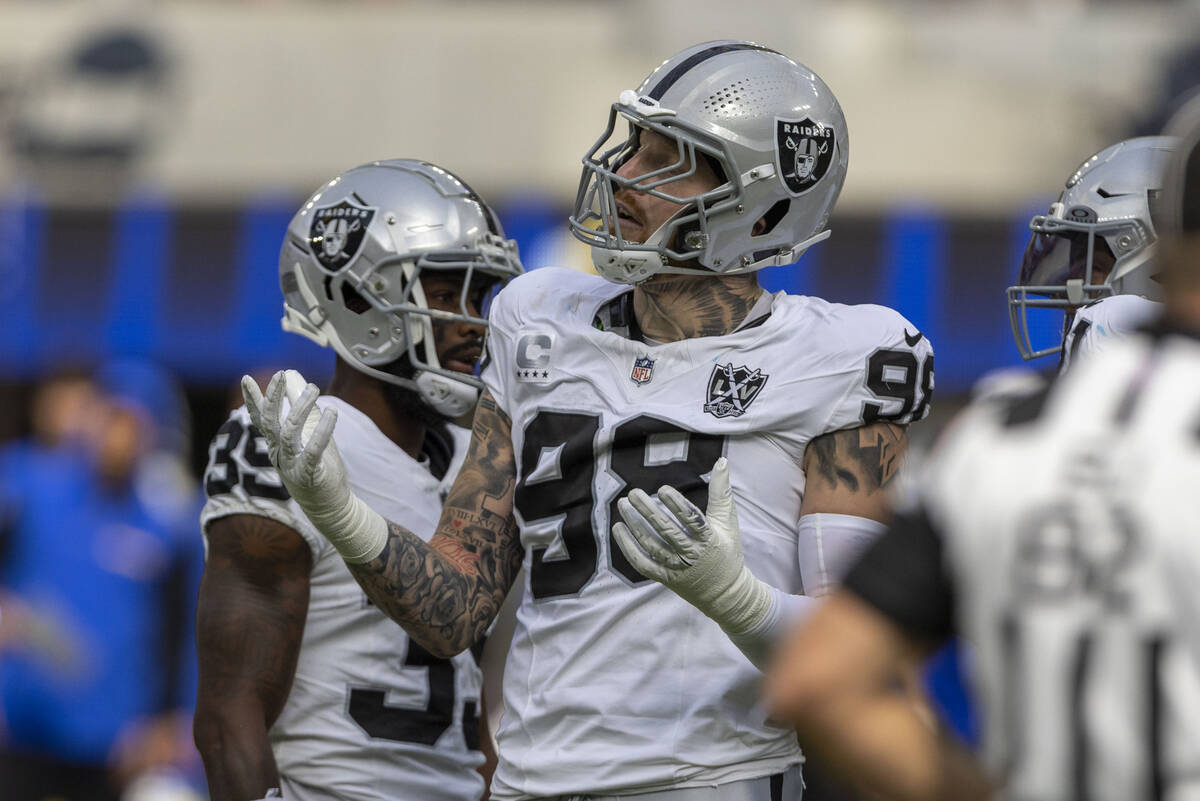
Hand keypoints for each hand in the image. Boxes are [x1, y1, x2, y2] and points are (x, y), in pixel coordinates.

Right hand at [242, 370, 386, 562]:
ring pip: (289, 433)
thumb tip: (292, 373)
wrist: (329, 506)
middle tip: (280, 375)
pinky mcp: (310, 474)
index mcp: (275, 445)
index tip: (246, 378)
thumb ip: (300, 404)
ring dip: (300, 408)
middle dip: (272, 397)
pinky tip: (331, 412)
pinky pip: (314, 449)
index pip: (260, 419)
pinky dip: (323, 430)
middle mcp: (279, 454)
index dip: (252, 399)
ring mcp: (292, 465)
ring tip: (313, 388)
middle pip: (269, 422)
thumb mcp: (309, 431)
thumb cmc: (318, 466)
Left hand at [612, 457, 768, 633]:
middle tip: (634, 493)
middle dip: (648, 511)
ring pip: (652, 546)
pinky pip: (642, 563)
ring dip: (635, 525)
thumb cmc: (727, 551)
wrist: (726, 594)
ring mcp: (677, 568)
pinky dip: (628, 548)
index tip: (663, 488)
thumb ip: (721, 492)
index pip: (692, 520)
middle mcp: (692, 554)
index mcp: (709, 539)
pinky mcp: (665, 578)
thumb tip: (722, 461)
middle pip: (667, 531)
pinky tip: (618, 529)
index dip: (678, 505)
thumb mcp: (728, 522)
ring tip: (623, 505)